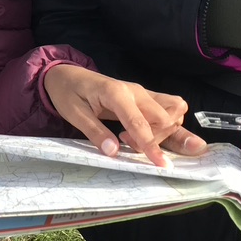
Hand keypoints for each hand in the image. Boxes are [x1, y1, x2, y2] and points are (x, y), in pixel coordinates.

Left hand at [44, 64, 205, 167]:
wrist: (67, 75)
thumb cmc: (68, 93)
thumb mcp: (74, 114)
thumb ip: (95, 132)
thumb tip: (113, 152)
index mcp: (116, 93)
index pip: (139, 122)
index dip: (151, 145)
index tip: (162, 165)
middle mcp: (135, 91)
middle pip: (165, 117)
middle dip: (156, 138)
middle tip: (129, 145)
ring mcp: (142, 92)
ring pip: (174, 110)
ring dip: (165, 131)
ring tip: (135, 138)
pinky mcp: (144, 97)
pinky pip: (169, 107)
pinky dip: (168, 123)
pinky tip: (148, 133)